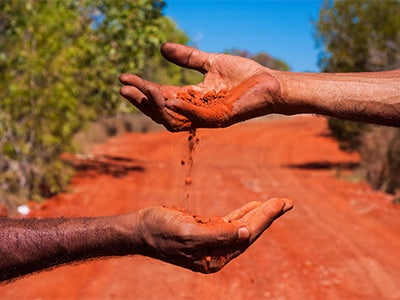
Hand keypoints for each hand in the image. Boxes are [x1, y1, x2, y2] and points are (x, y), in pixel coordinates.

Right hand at [119, 42, 281, 131]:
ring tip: (143, 89)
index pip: (160, 96)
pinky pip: (197, 118)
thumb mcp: (210, 62)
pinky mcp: (221, 118)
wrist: (271, 82)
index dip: (142, 89)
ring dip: (157, 106)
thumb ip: (188, 58)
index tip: (123, 77)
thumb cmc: (244, 75)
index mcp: (192, 98)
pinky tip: (168, 98)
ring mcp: (208, 117)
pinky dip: (182, 109)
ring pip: (174, 119)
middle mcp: (196, 111)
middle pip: (161, 111)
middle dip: (142, 101)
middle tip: (123, 88)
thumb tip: (162, 48)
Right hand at [135, 198, 292, 272]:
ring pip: (241, 227)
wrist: (140, 228)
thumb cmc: (160, 230)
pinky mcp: (205, 232)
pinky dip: (242, 214)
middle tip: (286, 202)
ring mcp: (211, 242)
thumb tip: (247, 233)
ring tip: (276, 203)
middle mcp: (216, 253)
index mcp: (214, 258)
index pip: (247, 236)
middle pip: (248, 232)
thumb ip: (218, 235)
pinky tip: (252, 207)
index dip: (265, 218)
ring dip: (258, 214)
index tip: (280, 203)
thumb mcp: (188, 233)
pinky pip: (229, 222)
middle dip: (267, 216)